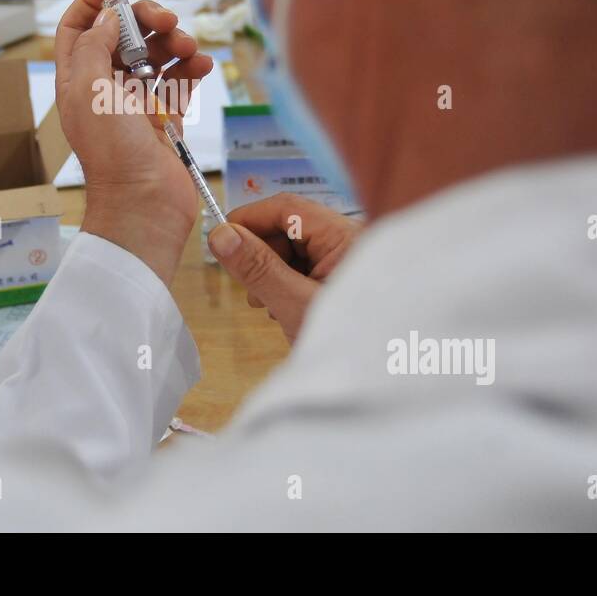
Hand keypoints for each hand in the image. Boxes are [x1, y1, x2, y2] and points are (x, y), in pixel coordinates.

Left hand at [55, 0, 213, 283]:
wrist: (145, 202)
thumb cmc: (113, 153)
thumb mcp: (91, 91)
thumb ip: (95, 47)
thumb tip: (107, 17)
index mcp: (78, 79)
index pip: (79, 26)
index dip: (95, 0)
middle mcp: (105, 87)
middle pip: (124, 34)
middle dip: (147, 20)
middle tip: (168, 21)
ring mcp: (137, 101)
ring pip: (156, 53)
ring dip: (175, 42)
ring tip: (191, 49)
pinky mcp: (166, 115)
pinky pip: (180, 79)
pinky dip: (192, 67)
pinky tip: (203, 65)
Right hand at [208, 193, 363, 341]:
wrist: (376, 386)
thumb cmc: (344, 346)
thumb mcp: (294, 304)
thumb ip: (257, 267)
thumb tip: (220, 235)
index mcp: (347, 237)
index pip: (288, 209)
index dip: (250, 219)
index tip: (220, 240)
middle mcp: (350, 241)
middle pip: (289, 228)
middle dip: (261, 253)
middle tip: (248, 287)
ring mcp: (347, 261)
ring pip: (294, 250)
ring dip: (271, 272)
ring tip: (268, 305)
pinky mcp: (341, 280)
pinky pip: (305, 268)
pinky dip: (286, 283)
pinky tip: (284, 309)